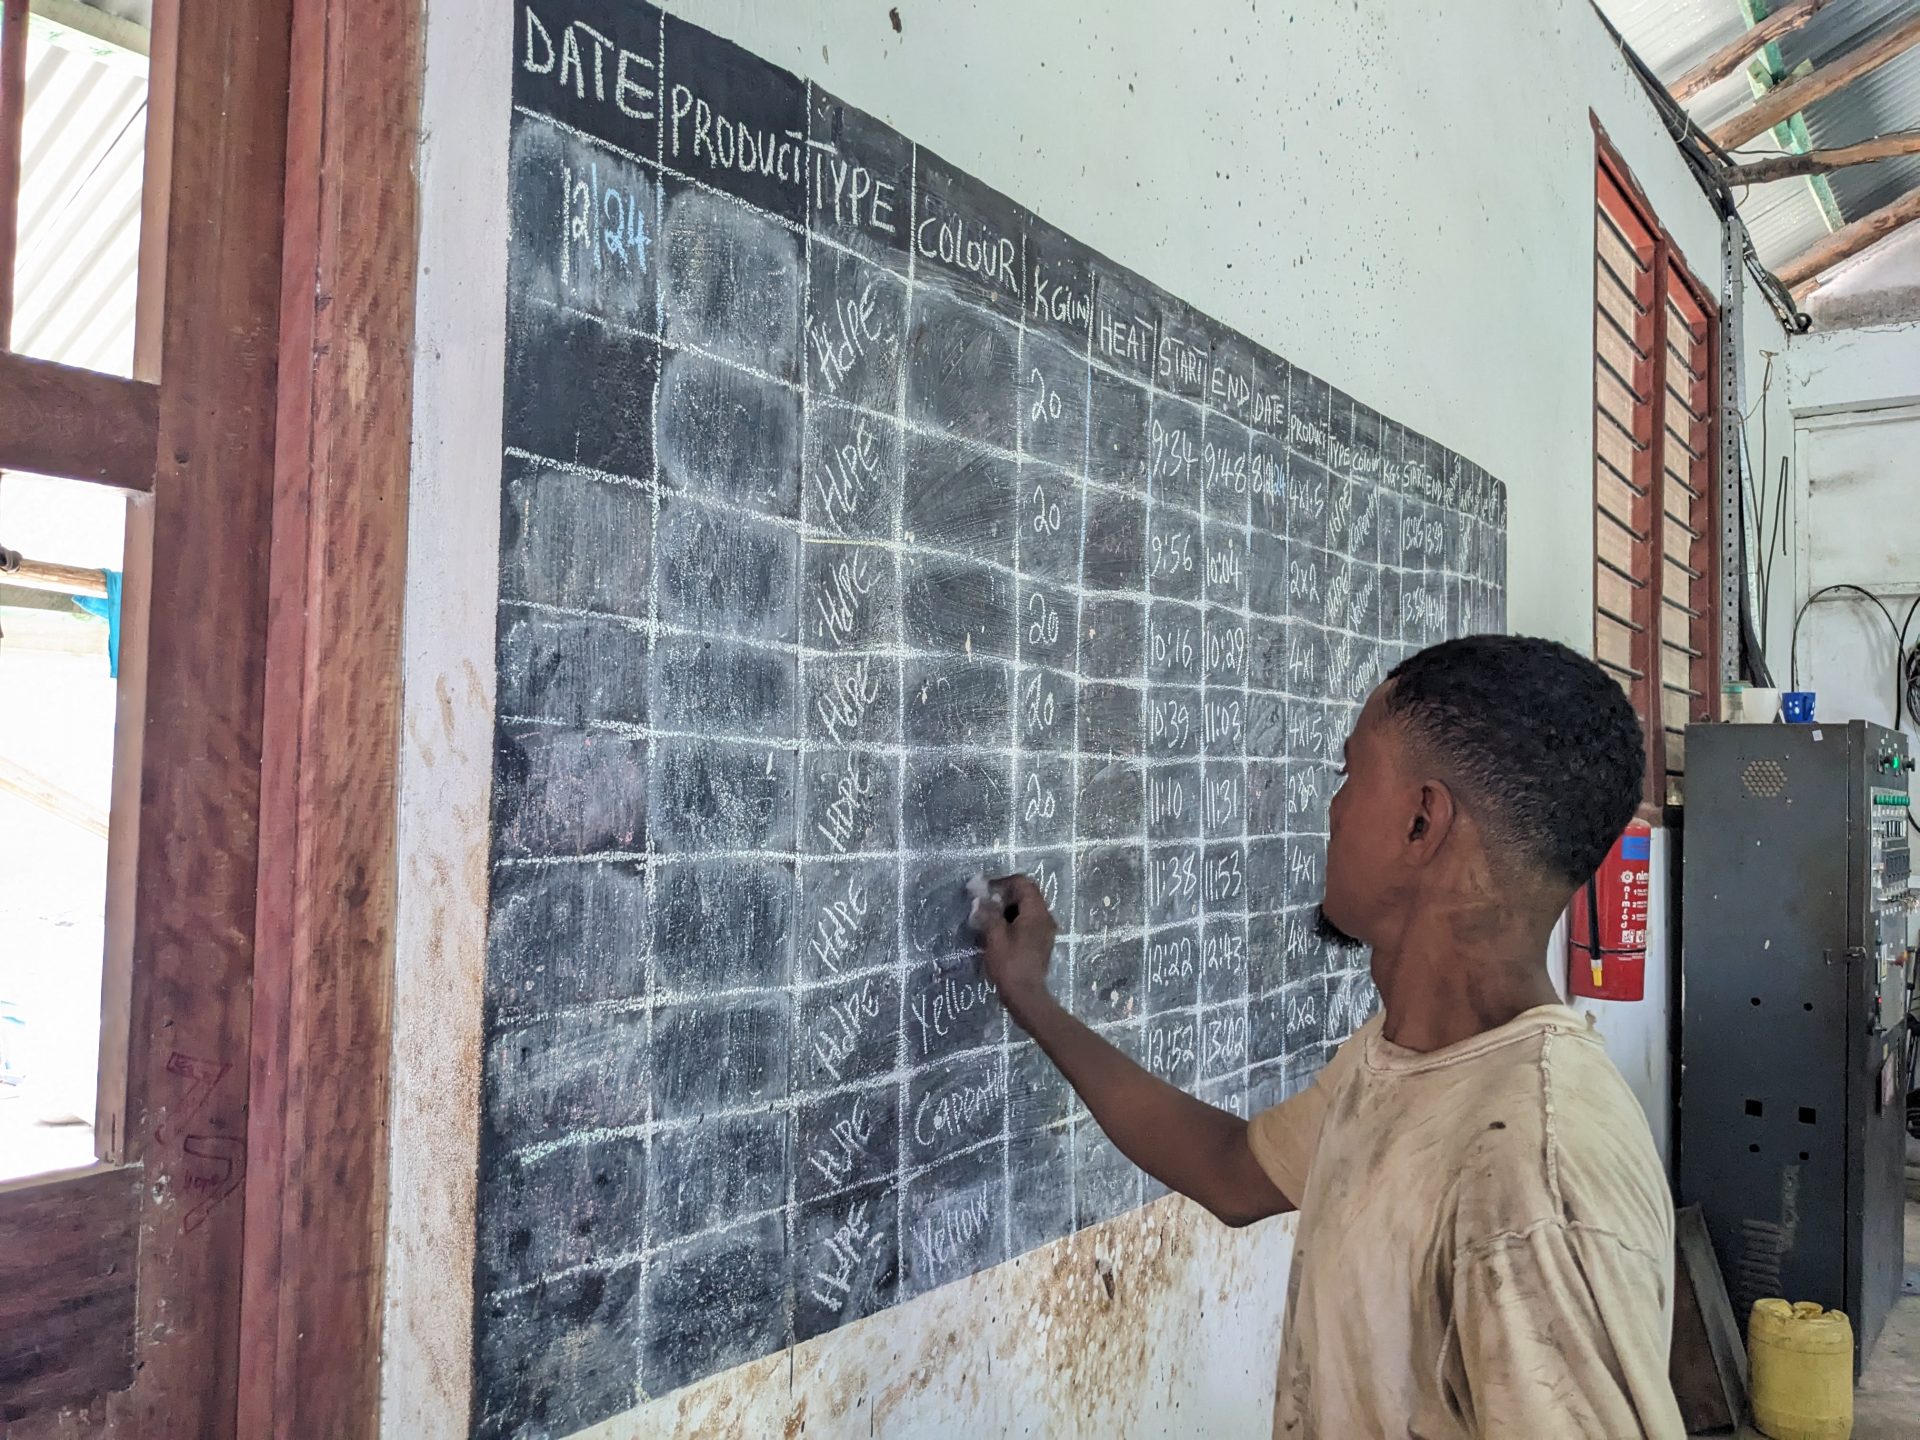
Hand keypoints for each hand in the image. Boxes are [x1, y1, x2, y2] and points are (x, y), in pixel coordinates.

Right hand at [969, 873, 1057, 1016]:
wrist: (1026, 995)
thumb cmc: (1010, 964)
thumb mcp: (995, 936)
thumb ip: (989, 913)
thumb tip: (981, 898)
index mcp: (1036, 912)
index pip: (1023, 883)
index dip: (1002, 882)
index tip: (984, 891)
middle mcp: (1045, 918)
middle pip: (1026, 894)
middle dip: (1004, 896)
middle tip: (984, 904)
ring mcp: (1045, 931)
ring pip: (1026, 909)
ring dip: (1007, 909)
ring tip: (987, 918)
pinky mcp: (1041, 942)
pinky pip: (1028, 922)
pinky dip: (1013, 921)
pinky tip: (997, 932)